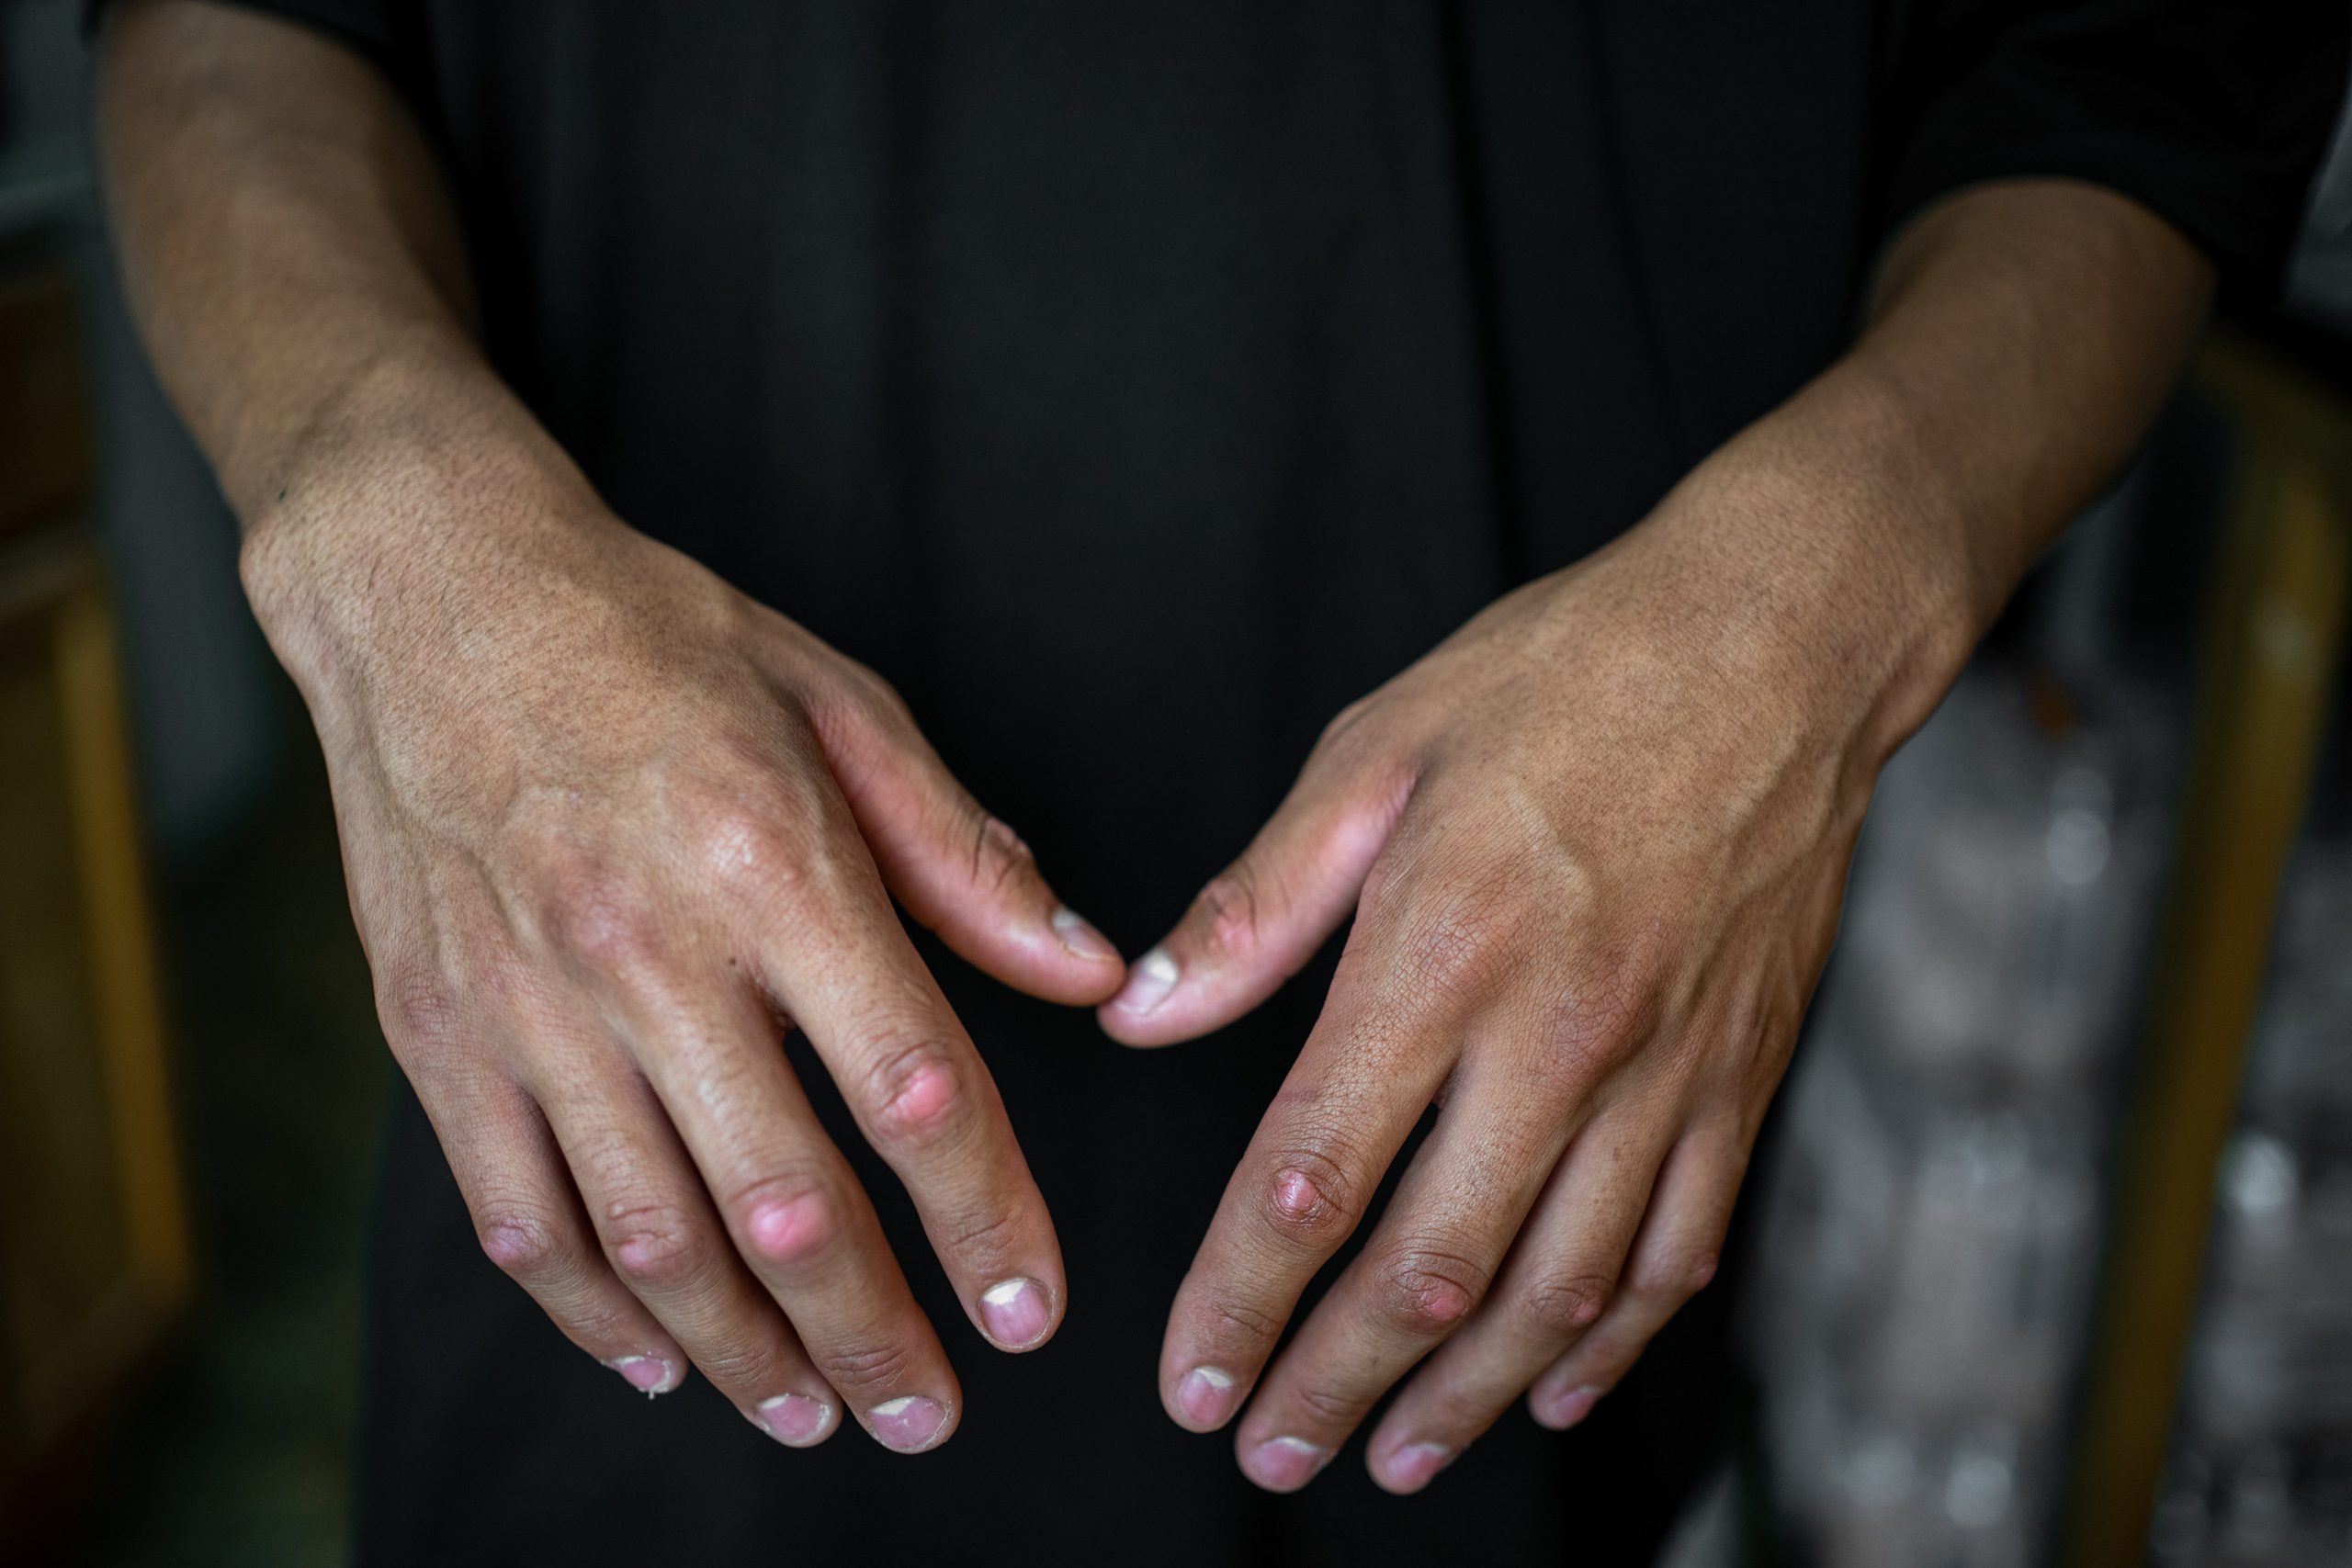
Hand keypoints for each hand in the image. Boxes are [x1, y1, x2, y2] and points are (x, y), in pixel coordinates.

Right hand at [247, 443, 1124, 1451]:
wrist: (434, 594)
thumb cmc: (658, 640)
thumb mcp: (839, 707)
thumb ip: (964, 857)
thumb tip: (1088, 968)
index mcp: (771, 863)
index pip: (911, 1089)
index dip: (985, 1222)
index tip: (1029, 1312)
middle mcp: (646, 949)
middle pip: (783, 1202)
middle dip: (871, 1336)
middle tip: (927, 1415)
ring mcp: (527, 1002)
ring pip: (647, 1238)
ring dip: (741, 1354)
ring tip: (813, 1415)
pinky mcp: (438, 1031)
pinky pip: (517, 1213)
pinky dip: (591, 1312)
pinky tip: (659, 1358)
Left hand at [1101, 456, 1967, 1491]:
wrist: (1782, 639)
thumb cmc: (1569, 672)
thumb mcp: (1378, 749)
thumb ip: (1257, 905)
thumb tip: (1141, 1012)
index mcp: (1441, 951)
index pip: (1312, 1174)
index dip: (1239, 1299)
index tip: (1190, 1377)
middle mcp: (1557, 1037)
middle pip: (1429, 1269)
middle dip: (1334, 1385)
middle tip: (1267, 1453)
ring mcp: (1664, 1071)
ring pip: (1557, 1292)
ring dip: (1464, 1398)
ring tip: (1391, 1460)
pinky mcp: (1740, 1078)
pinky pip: (1679, 1251)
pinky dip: (1613, 1343)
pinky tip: (1556, 1388)